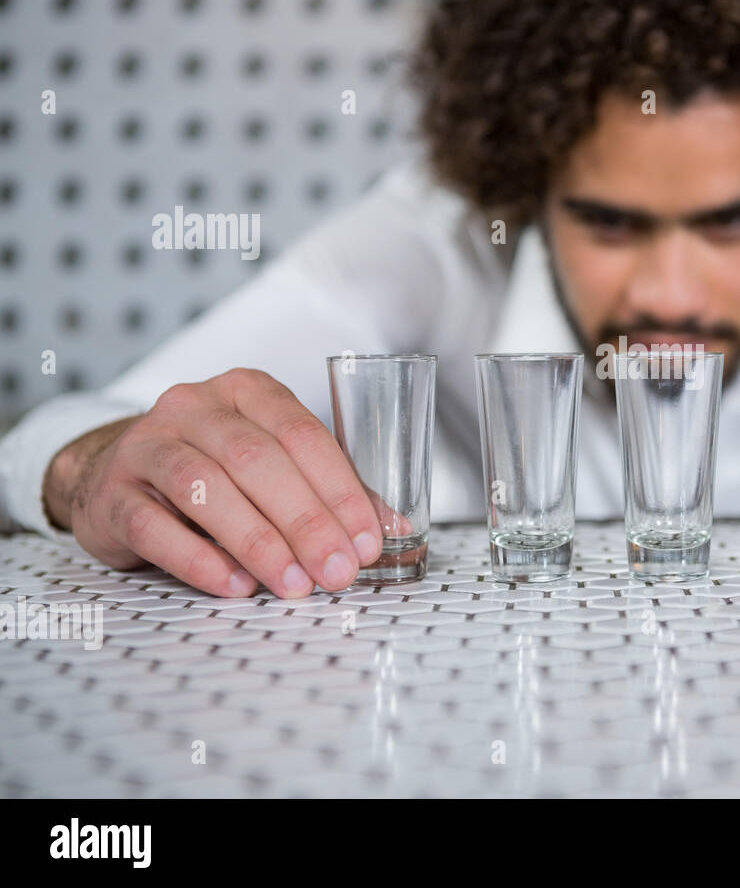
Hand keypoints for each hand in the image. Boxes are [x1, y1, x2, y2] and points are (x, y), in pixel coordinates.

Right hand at [47, 368, 385, 597]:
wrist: (117, 475)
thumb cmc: (213, 469)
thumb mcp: (273, 466)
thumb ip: (330, 492)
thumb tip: (390, 530)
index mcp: (248, 392)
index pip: (303, 435)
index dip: (340, 490)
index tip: (367, 540)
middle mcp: (195, 407)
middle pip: (257, 461)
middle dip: (306, 522)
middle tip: (337, 570)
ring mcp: (146, 445)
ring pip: (206, 488)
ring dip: (259, 542)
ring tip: (294, 583)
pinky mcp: (112, 493)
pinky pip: (155, 526)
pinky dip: (200, 560)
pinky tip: (236, 584)